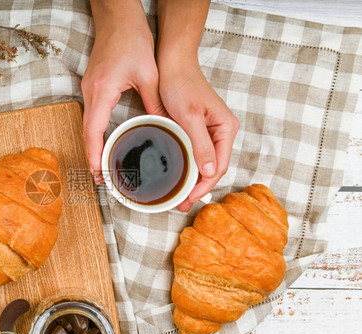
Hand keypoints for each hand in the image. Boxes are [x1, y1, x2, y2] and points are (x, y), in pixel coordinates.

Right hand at [82, 0, 165, 183]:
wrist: (117, 18)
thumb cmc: (131, 40)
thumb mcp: (149, 74)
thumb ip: (155, 102)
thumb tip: (164, 127)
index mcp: (102, 91)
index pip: (92, 131)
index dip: (94, 155)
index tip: (98, 174)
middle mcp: (91, 92)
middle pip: (86, 133)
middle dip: (92, 157)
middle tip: (101, 178)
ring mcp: (89, 89)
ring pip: (87, 125)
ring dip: (93, 146)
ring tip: (103, 166)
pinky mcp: (92, 86)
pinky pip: (91, 116)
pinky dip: (95, 133)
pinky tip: (105, 142)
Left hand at [159, 65, 238, 210]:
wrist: (172, 63)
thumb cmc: (181, 84)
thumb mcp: (189, 117)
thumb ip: (201, 144)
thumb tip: (210, 172)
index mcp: (226, 128)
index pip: (219, 166)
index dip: (204, 186)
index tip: (188, 199)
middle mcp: (222, 131)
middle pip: (214, 167)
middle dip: (199, 187)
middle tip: (181, 204)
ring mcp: (210, 131)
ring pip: (205, 163)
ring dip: (194, 180)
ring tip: (180, 196)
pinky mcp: (198, 129)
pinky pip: (197, 153)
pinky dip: (190, 167)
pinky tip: (180, 176)